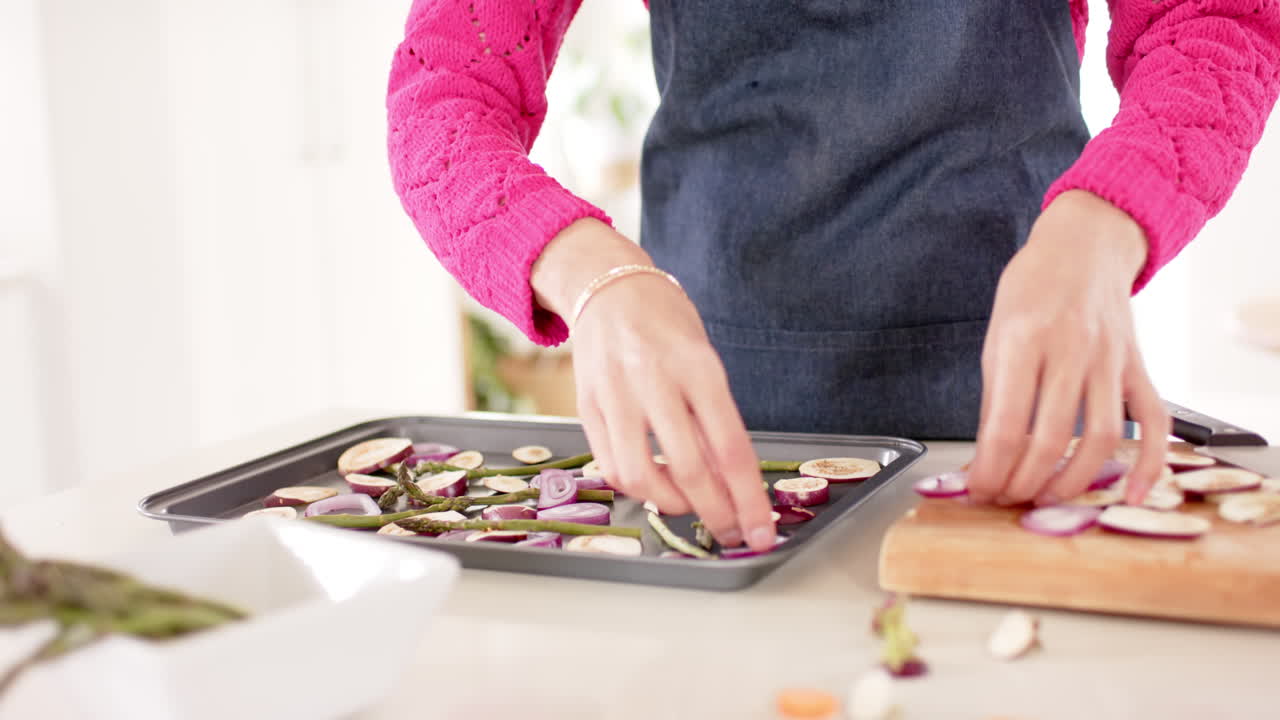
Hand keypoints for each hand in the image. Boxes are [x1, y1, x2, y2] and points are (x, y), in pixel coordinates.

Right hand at [531, 219, 775, 550]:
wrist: (607, 286)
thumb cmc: (667, 323)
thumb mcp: (704, 360)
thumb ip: (714, 417)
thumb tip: (730, 483)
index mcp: (697, 365)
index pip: (730, 447)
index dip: (749, 499)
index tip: (762, 532)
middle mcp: (654, 379)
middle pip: (690, 469)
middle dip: (717, 514)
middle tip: (732, 532)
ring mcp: (615, 394)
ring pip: (641, 476)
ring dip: (672, 505)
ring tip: (690, 505)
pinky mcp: (586, 406)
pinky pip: (610, 466)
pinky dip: (636, 488)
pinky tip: (655, 486)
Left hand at [967, 190, 1170, 506]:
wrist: (1086, 245)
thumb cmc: (1033, 288)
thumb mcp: (996, 336)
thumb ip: (994, 397)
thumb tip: (983, 458)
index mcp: (1023, 341)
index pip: (1005, 424)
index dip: (990, 469)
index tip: (979, 490)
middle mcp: (1070, 350)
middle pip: (1051, 438)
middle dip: (1024, 482)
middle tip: (1008, 500)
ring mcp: (1110, 359)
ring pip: (1101, 438)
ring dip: (1073, 482)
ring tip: (1048, 499)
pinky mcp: (1138, 366)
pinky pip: (1153, 420)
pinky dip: (1149, 463)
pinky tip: (1130, 492)